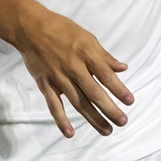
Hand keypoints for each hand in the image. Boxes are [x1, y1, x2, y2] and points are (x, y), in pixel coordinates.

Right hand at [9, 2, 134, 137]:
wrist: (30, 27)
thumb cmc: (62, 30)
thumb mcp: (88, 38)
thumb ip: (105, 57)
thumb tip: (123, 68)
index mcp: (87, 55)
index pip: (106, 76)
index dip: (119, 89)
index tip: (130, 102)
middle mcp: (74, 68)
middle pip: (94, 92)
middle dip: (109, 109)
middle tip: (122, 122)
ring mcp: (58, 77)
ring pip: (78, 102)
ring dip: (93, 118)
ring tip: (107, 130)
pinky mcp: (45, 84)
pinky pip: (54, 105)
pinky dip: (61, 120)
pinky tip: (70, 133)